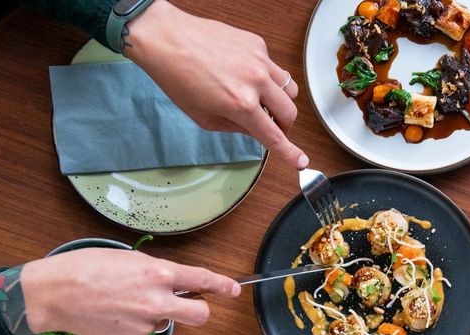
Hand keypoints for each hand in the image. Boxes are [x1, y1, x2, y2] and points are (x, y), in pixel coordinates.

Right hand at [20, 249, 240, 334]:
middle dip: (201, 310)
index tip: (233, 289)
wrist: (53, 294)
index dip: (222, 285)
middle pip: (200, 315)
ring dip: (154, 314)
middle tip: (189, 304)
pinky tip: (114, 315)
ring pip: (166, 322)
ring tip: (122, 302)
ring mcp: (146, 324)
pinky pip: (145, 334)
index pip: (201, 280)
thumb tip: (174, 282)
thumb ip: (155, 271)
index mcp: (157, 274)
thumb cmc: (85, 268)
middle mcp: (157, 301)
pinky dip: (135, 326)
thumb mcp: (127, 258)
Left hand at [125, 1, 307, 168]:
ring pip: (289, 88)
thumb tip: (256, 131)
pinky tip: (244, 73)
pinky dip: (266, 77)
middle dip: (284, 125)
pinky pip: (274, 67)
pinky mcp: (257, 44)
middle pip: (290, 112)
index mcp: (241, 105)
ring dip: (281, 100)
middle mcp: (255, 82)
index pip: (274, 135)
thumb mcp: (204, 117)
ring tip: (261, 99)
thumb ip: (235, 128)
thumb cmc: (178, 78)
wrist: (167, 38)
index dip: (290, 153)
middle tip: (271, 126)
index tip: (301, 161)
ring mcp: (259, 60)